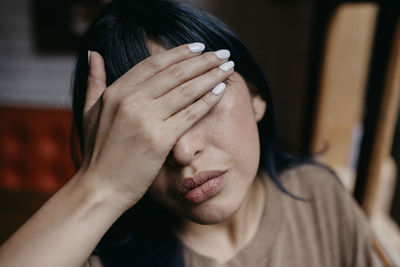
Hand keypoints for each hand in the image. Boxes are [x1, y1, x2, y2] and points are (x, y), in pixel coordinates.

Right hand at [78, 44, 233, 209]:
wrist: (100, 188)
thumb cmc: (98, 152)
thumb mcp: (88, 111)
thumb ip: (94, 81)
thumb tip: (93, 54)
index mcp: (115, 92)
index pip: (153, 64)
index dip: (179, 52)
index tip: (199, 47)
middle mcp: (130, 101)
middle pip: (175, 73)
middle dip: (203, 60)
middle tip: (222, 53)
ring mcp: (145, 119)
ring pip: (186, 90)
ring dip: (211, 75)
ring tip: (228, 67)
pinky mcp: (160, 139)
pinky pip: (190, 113)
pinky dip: (208, 100)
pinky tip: (221, 90)